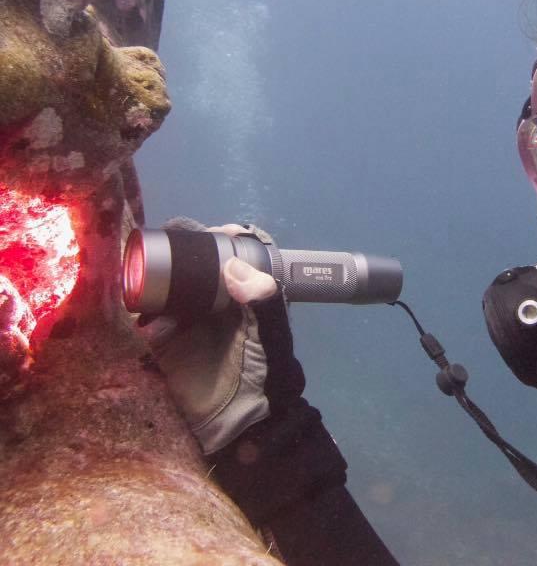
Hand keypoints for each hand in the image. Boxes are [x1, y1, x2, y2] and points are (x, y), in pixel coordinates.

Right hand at [141, 218, 302, 453]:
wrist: (241, 426)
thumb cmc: (265, 377)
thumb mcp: (271, 338)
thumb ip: (263, 304)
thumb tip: (233, 266)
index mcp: (244, 294)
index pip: (232, 255)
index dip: (222, 238)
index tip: (210, 230)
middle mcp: (216, 301)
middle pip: (195, 265)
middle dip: (180, 253)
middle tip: (167, 244)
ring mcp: (189, 320)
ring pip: (168, 288)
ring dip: (159, 286)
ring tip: (155, 290)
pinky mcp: (165, 343)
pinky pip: (148, 320)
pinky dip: (146, 318)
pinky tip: (152, 330)